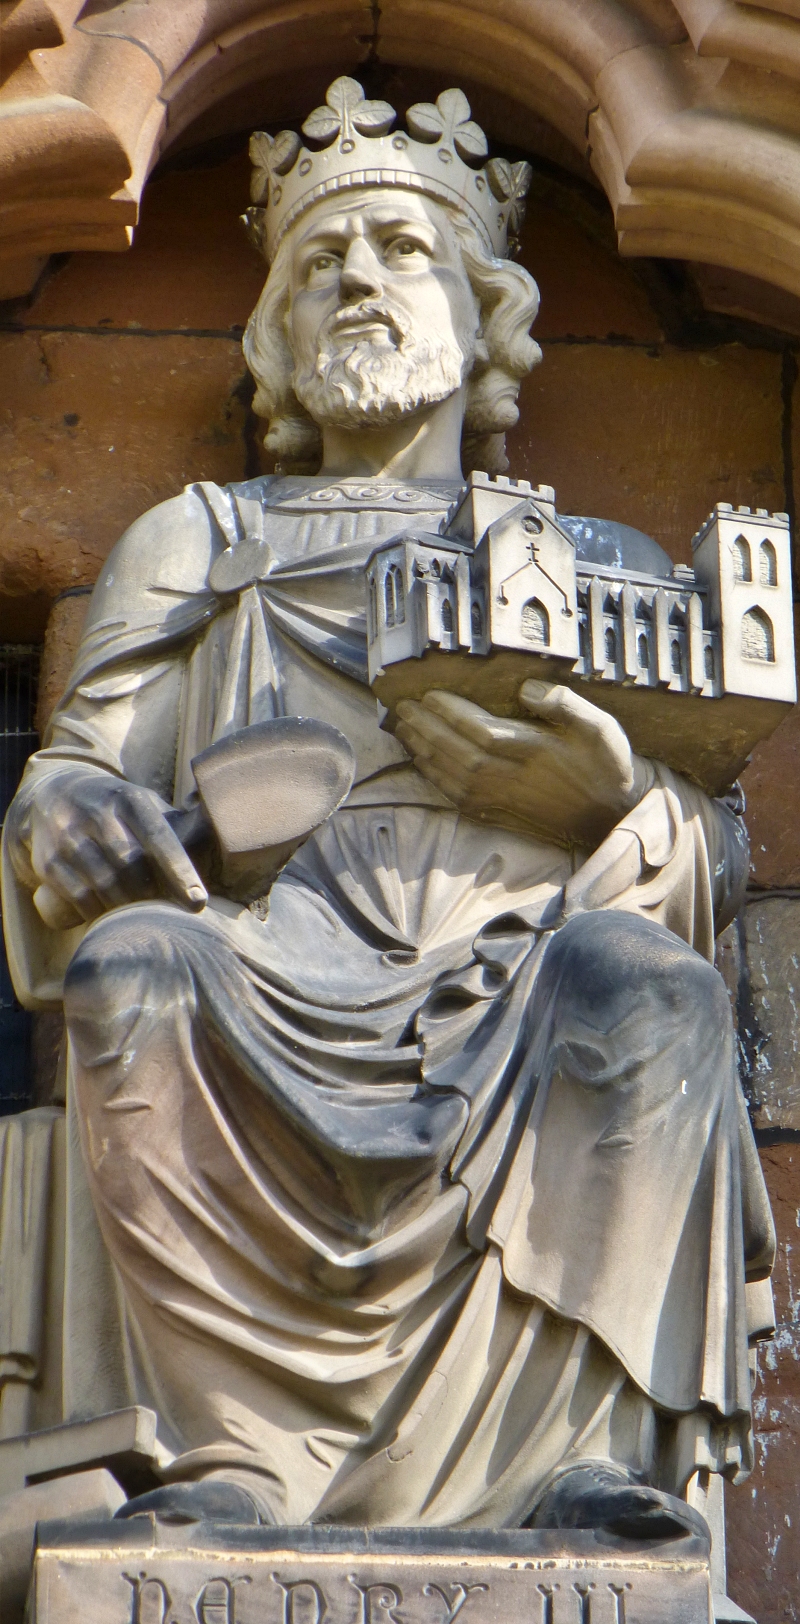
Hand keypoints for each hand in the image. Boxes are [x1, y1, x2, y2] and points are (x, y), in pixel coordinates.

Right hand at [7, 771, 206, 927]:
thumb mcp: (143, 804)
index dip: (180, 871)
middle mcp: (96, 813)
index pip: (159, 836)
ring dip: (129, 907)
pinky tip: (111, 916)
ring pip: (107, 885)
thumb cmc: (116, 809)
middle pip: (133, 867)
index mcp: (130, 798)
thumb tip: (224, 849)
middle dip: (155, 896)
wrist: (53, 794)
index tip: (198, 902)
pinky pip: (80, 898)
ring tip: (142, 916)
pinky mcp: (47, 860)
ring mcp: (68, 836)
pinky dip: (100, 913)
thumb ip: (177, 826)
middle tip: (169, 914)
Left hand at [394, 680, 649, 847]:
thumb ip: (566, 704)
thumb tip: (527, 688)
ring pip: (451, 776)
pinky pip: (455, 797)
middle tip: (404, 706)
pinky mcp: (498, 814)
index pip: (483, 732)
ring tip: (403, 726)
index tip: (430, 694)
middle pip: (458, 754)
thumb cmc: (606, 765)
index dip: (453, 713)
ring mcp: (502, 800)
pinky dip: (433, 778)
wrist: (611, 815)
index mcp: (536, 753)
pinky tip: (420, 759)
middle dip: (427, 729)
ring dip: (423, 751)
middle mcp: (513, 779)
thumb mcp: (601, 728)